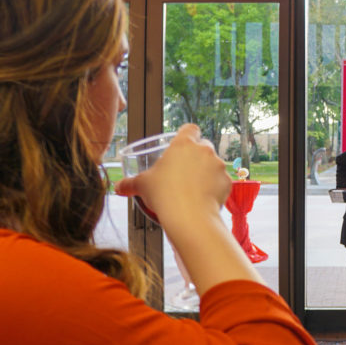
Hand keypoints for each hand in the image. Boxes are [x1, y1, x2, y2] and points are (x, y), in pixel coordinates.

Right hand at [117, 124, 262, 290]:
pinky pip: (221, 180)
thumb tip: (117, 188)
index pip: (190, 128)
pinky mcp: (228, 181)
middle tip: (185, 170)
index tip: (183, 143)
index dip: (187, 134)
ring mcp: (218, 165)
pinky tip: (204, 198)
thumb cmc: (164, 195)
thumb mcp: (142, 186)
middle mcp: (204, 150)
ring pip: (214, 163)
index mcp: (183, 144)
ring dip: (207, 172)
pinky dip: (215, 187)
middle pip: (203, 145)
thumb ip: (130, 184)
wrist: (189, 216)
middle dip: (197, 155)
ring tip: (194, 187)